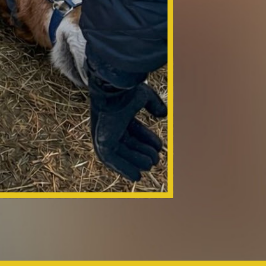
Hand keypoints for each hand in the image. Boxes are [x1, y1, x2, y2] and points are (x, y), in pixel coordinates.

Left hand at [87, 67, 166, 181]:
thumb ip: (154, 104)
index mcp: (117, 114)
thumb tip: (164, 113)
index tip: (159, 146)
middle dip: (142, 152)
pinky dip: (124, 169)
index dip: (146, 139)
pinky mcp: (102, 143)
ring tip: (150, 166)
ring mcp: (104, 135)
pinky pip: (112, 160)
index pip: (133, 131)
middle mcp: (109, 126)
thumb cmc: (126, 90)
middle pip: (127, 144)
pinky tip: (137, 176)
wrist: (114, 89)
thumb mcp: (144, 97)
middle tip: (156, 160)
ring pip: (121, 153)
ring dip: (135, 161)